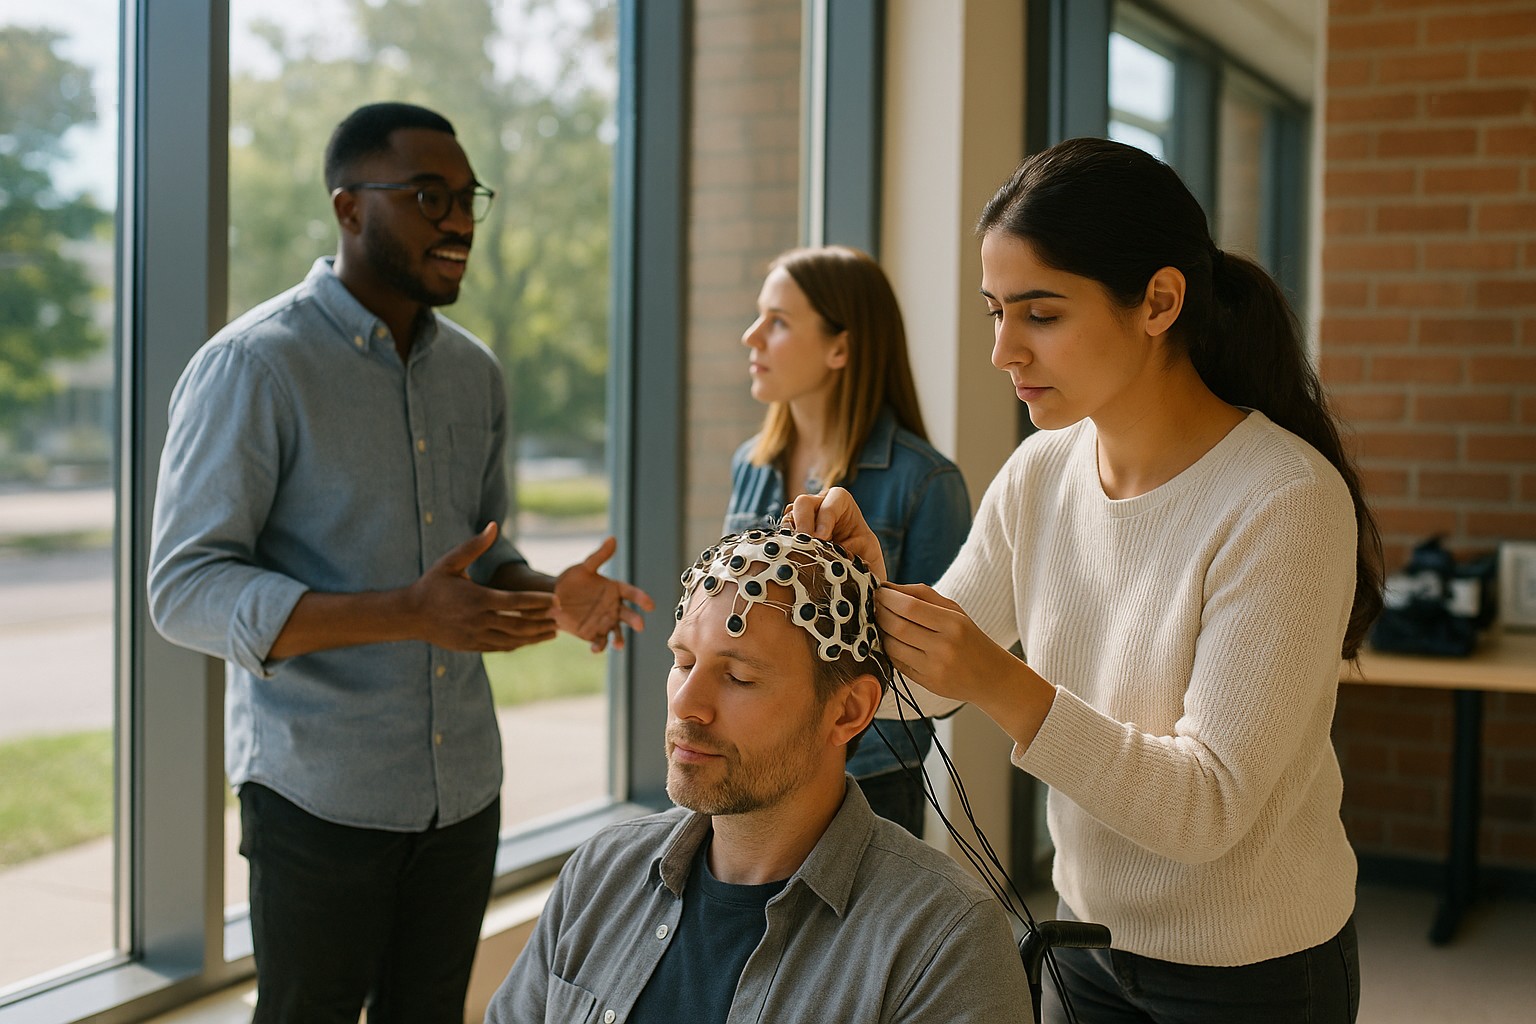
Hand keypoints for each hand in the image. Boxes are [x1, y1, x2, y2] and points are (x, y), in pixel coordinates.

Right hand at [405, 524, 558, 651]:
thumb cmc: (432, 584)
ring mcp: (476, 636)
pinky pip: (500, 648)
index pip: (516, 601)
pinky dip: (518, 645)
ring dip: (534, 637)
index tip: (556, 600)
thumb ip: (474, 546)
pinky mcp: (472, 646)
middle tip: (561, 619)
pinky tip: (529, 641)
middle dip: (542, 622)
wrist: (411, 615)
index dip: (538, 601)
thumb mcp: (451, 562)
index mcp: (478, 598)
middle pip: (519, 624)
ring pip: (512, 640)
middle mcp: (479, 620)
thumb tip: (493, 525)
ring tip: (552, 633)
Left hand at [553, 536, 656, 651]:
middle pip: (628, 614)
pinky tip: (595, 649)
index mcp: (615, 590)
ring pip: (617, 632)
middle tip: (640, 625)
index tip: (650, 605)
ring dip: (619, 639)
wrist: (554, 598)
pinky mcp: (593, 634)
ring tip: (618, 644)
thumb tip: (612, 539)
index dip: (641, 598)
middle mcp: (614, 607)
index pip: (632, 593)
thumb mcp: (584, 568)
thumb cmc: (571, 581)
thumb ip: (599, 557)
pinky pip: (599, 641)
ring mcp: (605, 622)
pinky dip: (599, 646)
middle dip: (635, 620)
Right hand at [785, 486, 887, 580]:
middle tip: (805, 546)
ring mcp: (802, 517)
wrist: (856, 569)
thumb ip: (857, 550)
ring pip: (789, 517)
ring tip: (796, 555)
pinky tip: (791, 559)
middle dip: (803, 524)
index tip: (823, 539)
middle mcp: (819, 504)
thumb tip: (837, 554)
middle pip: (803, 503)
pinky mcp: (791, 533)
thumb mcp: (867, 551)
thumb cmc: (864, 555)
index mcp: (841, 502)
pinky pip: (782, 534)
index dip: (825, 518)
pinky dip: (784, 545)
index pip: (832, 501)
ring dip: (791, 536)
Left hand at [876, 582, 1054, 744]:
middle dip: (879, 613)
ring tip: (882, 623)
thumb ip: (921, 594)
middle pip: (897, 626)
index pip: (909, 606)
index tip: (878, 591)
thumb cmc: (969, 637)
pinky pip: (897, 663)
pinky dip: (889, 650)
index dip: (887, 598)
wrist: (991, 676)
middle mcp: (944, 646)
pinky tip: (892, 640)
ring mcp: (935, 668)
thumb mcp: (954, 610)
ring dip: (880, 632)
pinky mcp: (928, 683)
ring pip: (892, 646)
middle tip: (874, 606)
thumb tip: (886, 586)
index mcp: (953, 623)